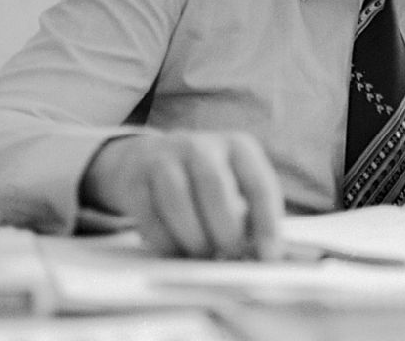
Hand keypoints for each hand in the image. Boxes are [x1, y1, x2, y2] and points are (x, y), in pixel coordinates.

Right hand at [80, 130, 283, 258]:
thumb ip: (250, 214)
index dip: (267, 223)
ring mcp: (166, 159)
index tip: (269, 257)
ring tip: (203, 254)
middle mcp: (202, 146)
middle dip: (226, 230)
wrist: (145, 159)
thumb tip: (262, 255)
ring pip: (179, 200)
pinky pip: (150, 214)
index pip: (259, 184)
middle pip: (216, 188)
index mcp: (238, 147)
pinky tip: (175, 252)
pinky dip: (165, 240)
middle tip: (230, 256)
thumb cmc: (203, 181)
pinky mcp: (136, 179)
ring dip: (194, 237)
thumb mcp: (233, 183)